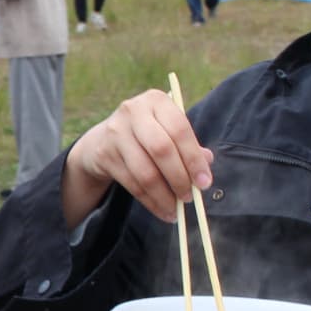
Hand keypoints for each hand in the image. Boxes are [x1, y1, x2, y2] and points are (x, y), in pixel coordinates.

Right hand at [64, 88, 212, 224]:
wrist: (103, 140)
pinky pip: (132, 184)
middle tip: (189, 197)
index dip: (194, 159)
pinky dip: (150, 202)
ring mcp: (115, 132)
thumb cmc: (147, 135)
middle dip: (179, 178)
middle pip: (161, 149)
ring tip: (176, 209)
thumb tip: (206, 166)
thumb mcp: (168, 131)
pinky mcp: (104, 154)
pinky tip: (161, 210)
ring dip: (164, 196)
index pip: (179, 130)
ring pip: (145, 172)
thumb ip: (189, 146)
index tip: (204, 182)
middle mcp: (133, 111)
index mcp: (156, 100)